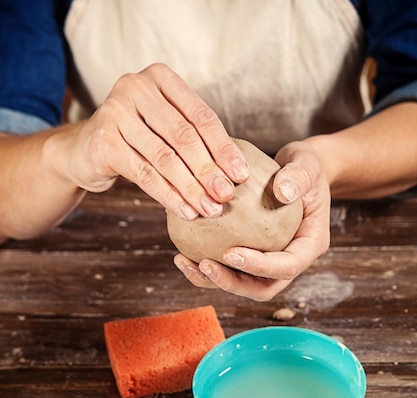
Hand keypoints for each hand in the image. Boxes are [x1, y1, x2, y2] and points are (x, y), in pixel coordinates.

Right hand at [66, 63, 248, 217]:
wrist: (85, 150)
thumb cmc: (137, 140)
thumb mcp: (165, 128)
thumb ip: (195, 139)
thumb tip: (235, 174)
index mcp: (160, 78)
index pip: (201, 116)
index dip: (224, 148)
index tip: (241, 175)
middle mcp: (135, 87)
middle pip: (183, 136)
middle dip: (209, 170)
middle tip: (226, 196)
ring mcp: (115, 112)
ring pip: (164, 157)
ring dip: (191, 188)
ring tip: (210, 209)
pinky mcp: (103, 141)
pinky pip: (144, 174)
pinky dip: (169, 196)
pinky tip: (185, 211)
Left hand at [173, 141, 330, 300]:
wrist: (299, 172)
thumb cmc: (306, 168)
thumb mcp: (308, 165)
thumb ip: (300, 176)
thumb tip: (283, 191)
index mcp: (308, 246)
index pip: (287, 266)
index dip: (260, 266)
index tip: (231, 252)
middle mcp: (289, 261)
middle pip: (262, 287)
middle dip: (232, 283)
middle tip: (205, 265)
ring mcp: (269, 262)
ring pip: (241, 283)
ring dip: (212, 280)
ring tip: (186, 263)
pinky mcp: (251, 257)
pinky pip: (228, 268)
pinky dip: (205, 266)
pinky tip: (182, 254)